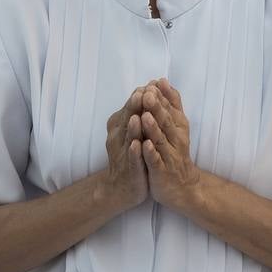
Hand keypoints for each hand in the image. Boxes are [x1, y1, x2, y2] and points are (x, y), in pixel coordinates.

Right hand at [101, 88, 149, 211]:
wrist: (120, 188)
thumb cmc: (131, 154)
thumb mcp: (133, 131)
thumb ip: (138, 111)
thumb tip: (146, 88)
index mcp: (121, 125)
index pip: (131, 107)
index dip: (141, 96)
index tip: (152, 84)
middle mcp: (119, 136)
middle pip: (128, 118)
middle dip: (135, 107)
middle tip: (142, 93)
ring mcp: (123, 153)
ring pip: (129, 138)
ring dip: (132, 127)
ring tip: (137, 116)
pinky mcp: (129, 169)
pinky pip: (131, 159)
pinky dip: (133, 151)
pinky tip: (137, 145)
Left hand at [137, 80, 201, 211]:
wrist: (182, 186)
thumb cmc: (174, 151)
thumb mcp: (175, 125)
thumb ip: (170, 103)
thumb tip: (162, 80)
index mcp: (177, 126)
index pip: (169, 108)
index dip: (161, 97)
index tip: (152, 83)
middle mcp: (175, 139)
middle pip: (165, 121)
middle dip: (157, 108)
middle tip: (148, 94)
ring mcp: (169, 155)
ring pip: (160, 140)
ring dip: (152, 128)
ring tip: (144, 116)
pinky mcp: (162, 171)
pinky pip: (156, 161)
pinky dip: (151, 153)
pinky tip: (145, 145)